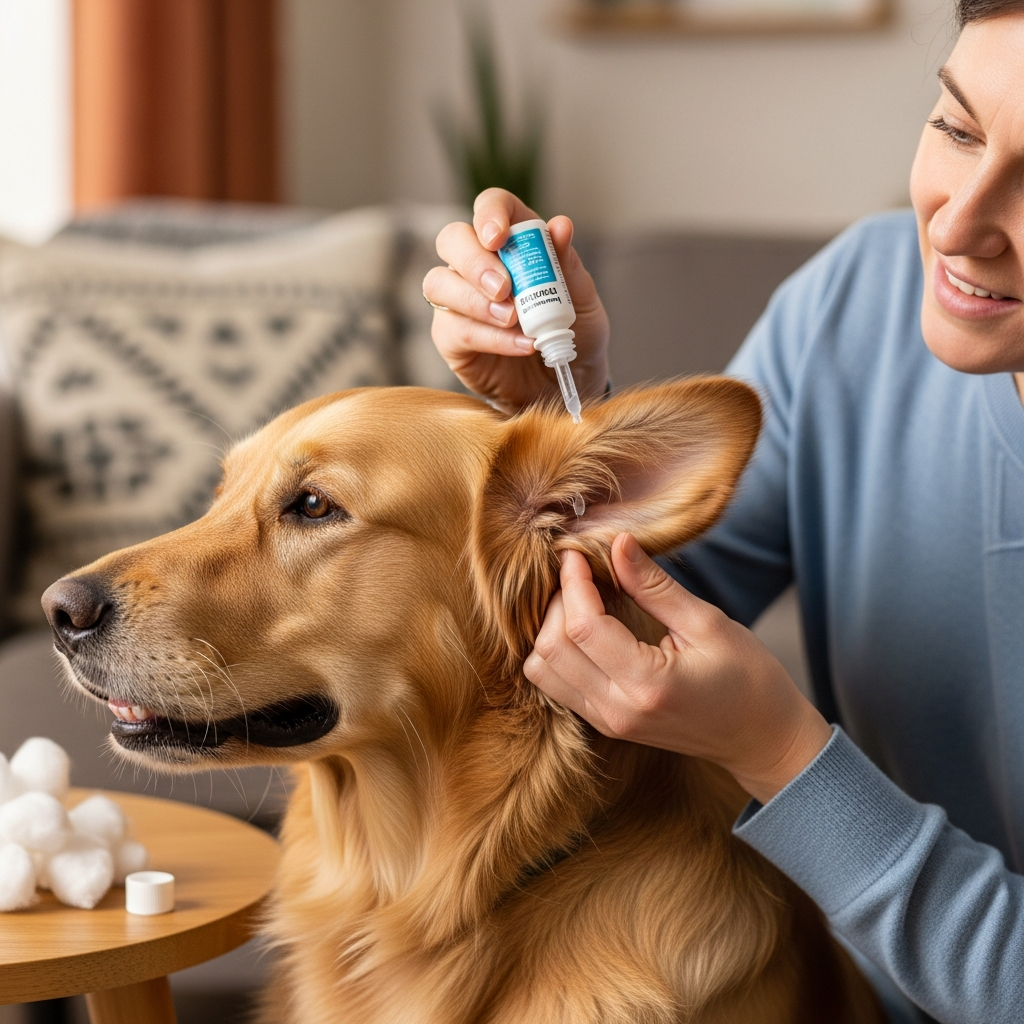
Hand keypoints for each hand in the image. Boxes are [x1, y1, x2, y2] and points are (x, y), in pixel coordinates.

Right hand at [423, 188, 609, 413]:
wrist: (569, 383)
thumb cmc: (574, 334)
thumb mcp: (583, 301)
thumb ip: (569, 267)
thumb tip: (561, 226)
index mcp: (513, 241)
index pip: (490, 206)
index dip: (489, 213)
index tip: (499, 236)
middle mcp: (478, 265)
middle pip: (452, 239)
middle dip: (474, 261)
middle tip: (504, 288)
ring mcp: (458, 301)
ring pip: (439, 283)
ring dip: (476, 301)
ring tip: (514, 319)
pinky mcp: (451, 338)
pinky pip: (455, 329)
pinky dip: (490, 337)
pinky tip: (522, 344)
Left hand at [524, 534, 832, 803]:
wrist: (762, 740)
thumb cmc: (749, 679)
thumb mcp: (707, 623)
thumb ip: (654, 585)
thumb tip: (617, 544)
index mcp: (647, 684)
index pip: (582, 626)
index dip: (573, 582)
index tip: (578, 554)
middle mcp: (617, 709)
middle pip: (551, 649)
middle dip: (557, 603)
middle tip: (582, 574)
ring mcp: (607, 722)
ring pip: (542, 671)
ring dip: (550, 629)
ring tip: (583, 601)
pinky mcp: (604, 724)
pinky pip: (556, 685)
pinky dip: (557, 651)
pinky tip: (584, 627)